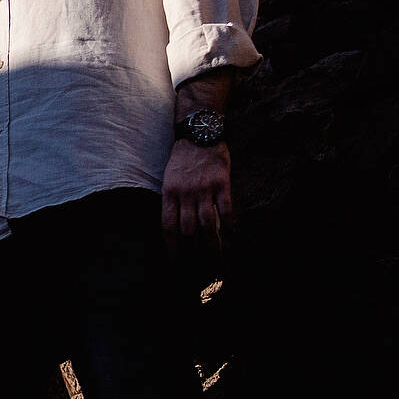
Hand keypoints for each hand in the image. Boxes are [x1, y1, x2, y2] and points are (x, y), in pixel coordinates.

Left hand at [160, 139, 232, 259]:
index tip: (175, 262)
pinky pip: (226, 209)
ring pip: (208, 223)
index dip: (171, 247)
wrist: (199, 133)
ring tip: (216, 257)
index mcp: (169, 193)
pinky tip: (231, 233)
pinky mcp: (222, 183)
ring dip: (212, 243)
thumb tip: (176, 227)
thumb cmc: (183, 158)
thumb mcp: (169, 178)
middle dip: (193, 250)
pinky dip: (229, 223)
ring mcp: (204, 189)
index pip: (167, 227)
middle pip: (188, 229)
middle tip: (198, 266)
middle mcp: (185, 193)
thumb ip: (173, 200)